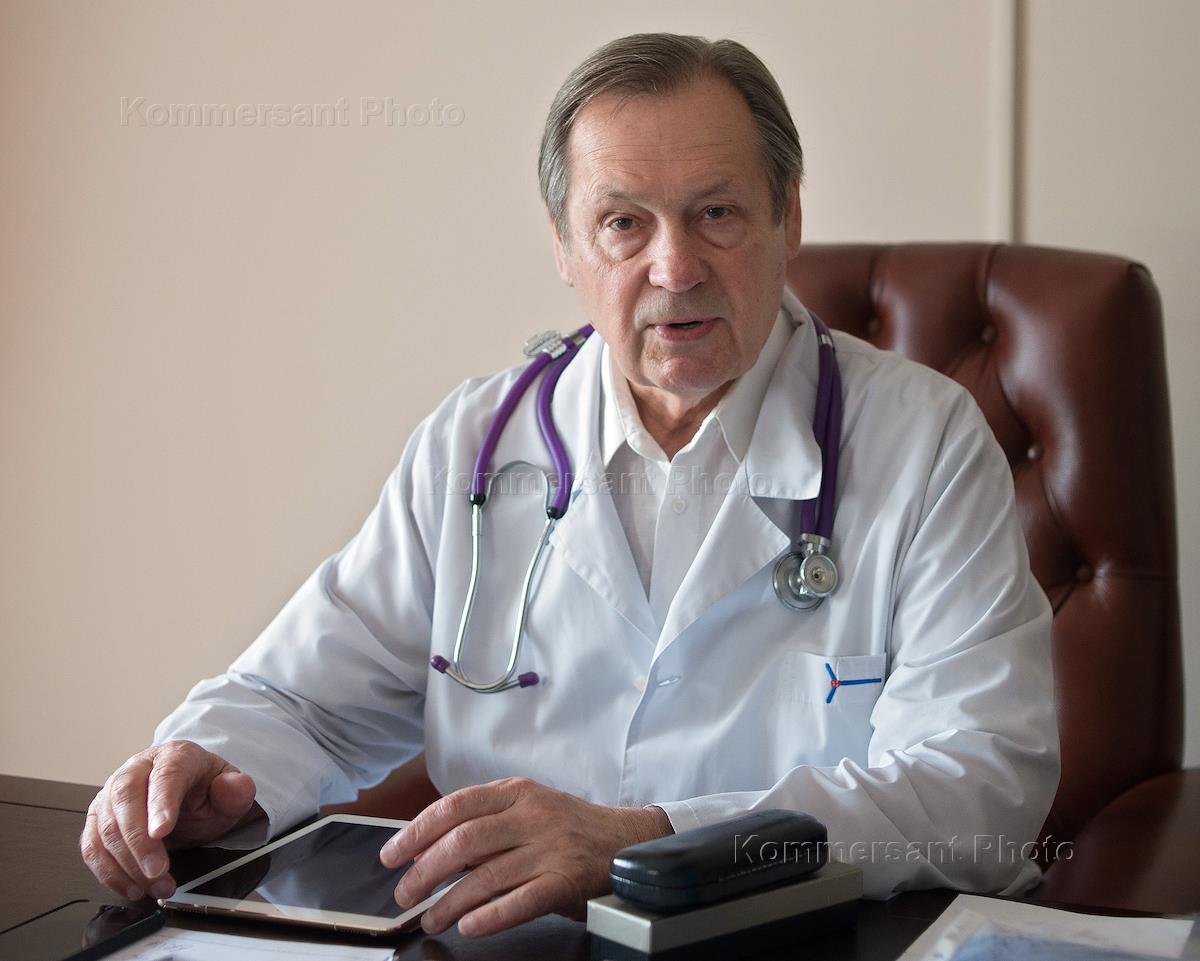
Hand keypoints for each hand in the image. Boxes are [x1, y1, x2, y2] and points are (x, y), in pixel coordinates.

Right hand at [80, 740, 261, 901]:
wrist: (189, 795)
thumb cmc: (205, 792)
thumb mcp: (229, 790)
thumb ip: (236, 790)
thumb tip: (235, 787)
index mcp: (174, 755)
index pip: (165, 775)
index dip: (161, 803)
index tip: (162, 832)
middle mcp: (138, 769)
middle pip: (126, 799)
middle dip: (139, 841)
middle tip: (157, 871)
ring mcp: (113, 793)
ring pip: (106, 826)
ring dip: (126, 863)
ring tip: (154, 885)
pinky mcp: (99, 818)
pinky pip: (92, 846)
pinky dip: (108, 871)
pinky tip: (132, 887)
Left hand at [379, 777, 672, 936]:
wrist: (628, 841)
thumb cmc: (570, 828)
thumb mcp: (528, 808)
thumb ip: (486, 821)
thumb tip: (426, 848)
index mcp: (517, 792)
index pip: (455, 806)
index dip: (417, 831)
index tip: (391, 855)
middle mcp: (532, 815)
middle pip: (464, 842)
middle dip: (424, 872)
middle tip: (404, 895)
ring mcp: (551, 847)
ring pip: (486, 876)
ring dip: (449, 903)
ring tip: (430, 919)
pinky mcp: (567, 879)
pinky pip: (521, 901)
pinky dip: (490, 916)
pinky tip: (470, 926)